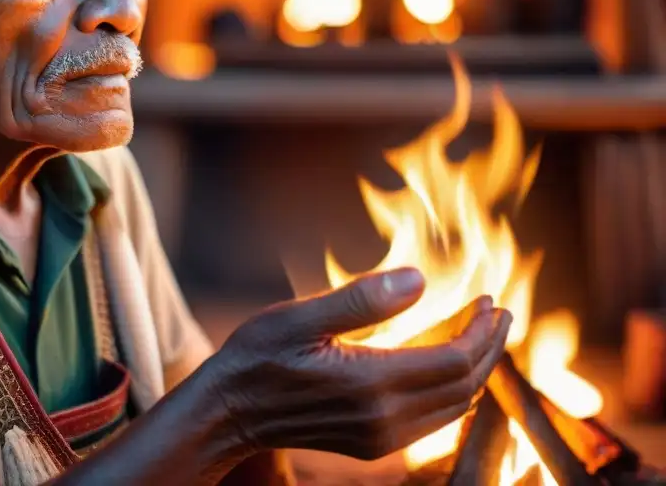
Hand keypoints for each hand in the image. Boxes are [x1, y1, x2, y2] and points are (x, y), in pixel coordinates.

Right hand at [207, 267, 511, 460]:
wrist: (229, 412)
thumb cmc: (257, 356)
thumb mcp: (299, 317)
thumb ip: (361, 301)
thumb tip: (419, 280)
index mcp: (371, 383)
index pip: (455, 360)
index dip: (481, 330)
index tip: (489, 299)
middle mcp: (384, 419)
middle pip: (464, 386)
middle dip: (488, 347)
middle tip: (496, 312)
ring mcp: (380, 438)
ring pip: (455, 407)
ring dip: (475, 370)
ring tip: (479, 333)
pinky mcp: (372, 445)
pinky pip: (433, 421)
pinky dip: (453, 391)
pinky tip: (445, 366)